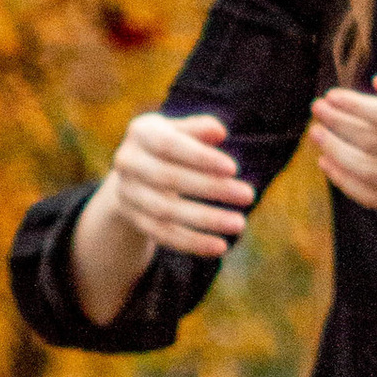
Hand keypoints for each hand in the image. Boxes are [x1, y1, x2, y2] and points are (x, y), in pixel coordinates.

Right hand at [97, 108, 255, 259]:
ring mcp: (128, 193)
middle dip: (211, 188)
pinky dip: (192, 242)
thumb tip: (219, 132)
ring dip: (206, 219)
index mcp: (141, 132)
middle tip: (249, 195)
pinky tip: (220, 246)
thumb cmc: (170, 146)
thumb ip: (199, 129)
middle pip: (169, 179)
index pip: (169, 145)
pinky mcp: (134, 219)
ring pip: (166, 211)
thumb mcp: (181, 130)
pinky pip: (163, 235)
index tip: (234, 169)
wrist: (135, 174)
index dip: (200, 158)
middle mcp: (128, 162)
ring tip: (239, 223)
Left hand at [310, 65, 376, 288]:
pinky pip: (375, 199)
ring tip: (317, 136)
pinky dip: (347, 183)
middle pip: (376, 145)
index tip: (331, 96)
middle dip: (340, 127)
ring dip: (337, 155)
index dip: (356, 107)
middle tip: (317, 111)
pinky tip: (329, 166)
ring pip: (371, 174)